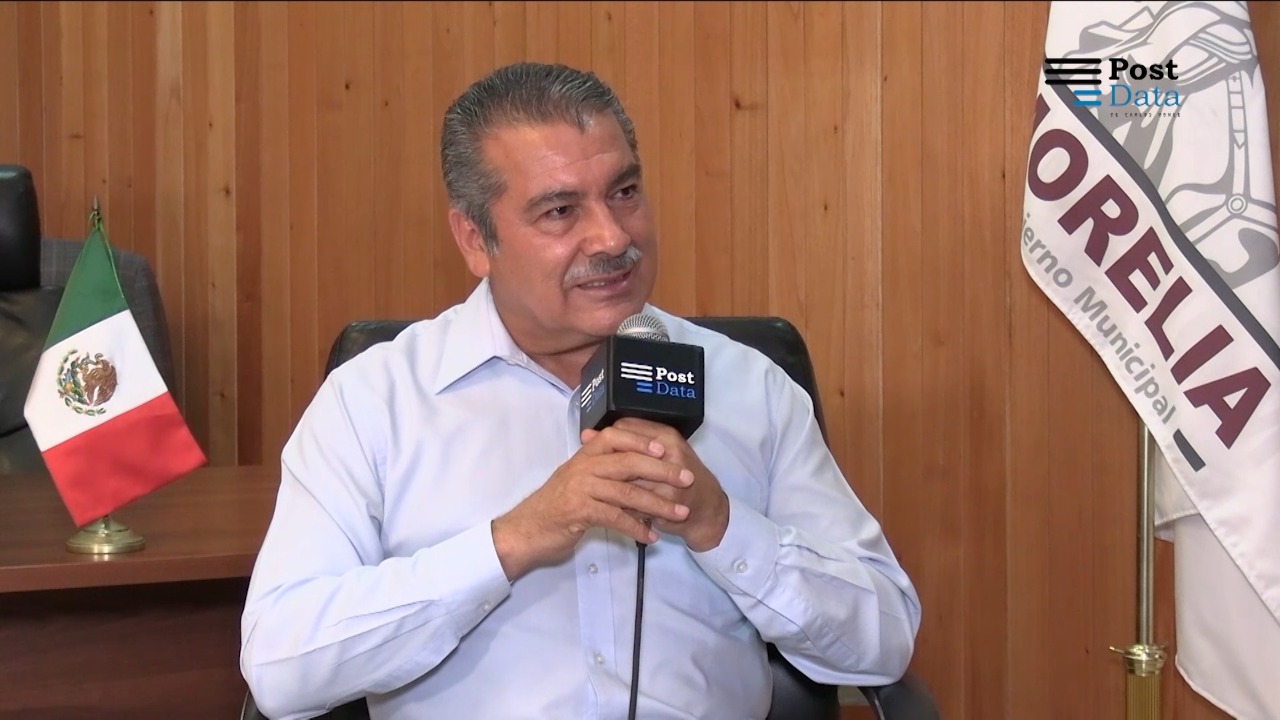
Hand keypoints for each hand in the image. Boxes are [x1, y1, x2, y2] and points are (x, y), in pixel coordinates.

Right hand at [491, 426, 694, 579]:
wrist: (525, 530)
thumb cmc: (554, 506)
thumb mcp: (575, 480)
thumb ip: (599, 468)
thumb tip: (629, 462)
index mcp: (583, 455)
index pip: (615, 436)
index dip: (641, 440)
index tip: (664, 447)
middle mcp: (583, 467)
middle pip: (628, 462)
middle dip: (662, 470)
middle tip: (686, 479)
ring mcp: (580, 488)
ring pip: (627, 492)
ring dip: (658, 503)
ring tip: (679, 513)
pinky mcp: (579, 512)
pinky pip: (615, 517)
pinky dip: (637, 528)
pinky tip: (651, 537)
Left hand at [583, 418, 729, 552]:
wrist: (707, 507)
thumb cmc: (679, 476)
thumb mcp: (658, 453)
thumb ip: (627, 442)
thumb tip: (586, 434)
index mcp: (665, 435)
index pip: (625, 429)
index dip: (606, 441)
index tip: (592, 452)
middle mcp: (670, 451)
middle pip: (625, 455)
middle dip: (608, 468)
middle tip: (595, 477)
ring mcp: (670, 477)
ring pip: (629, 481)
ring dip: (614, 490)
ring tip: (604, 496)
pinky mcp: (668, 500)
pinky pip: (637, 503)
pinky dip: (625, 508)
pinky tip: (619, 510)